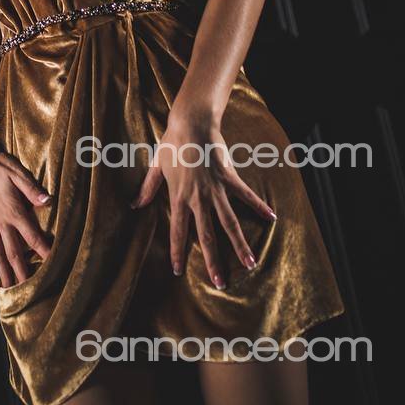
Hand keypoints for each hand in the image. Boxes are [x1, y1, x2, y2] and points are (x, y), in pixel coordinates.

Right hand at [0, 133, 52, 287]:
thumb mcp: (17, 174)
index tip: (53, 263)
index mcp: (13, 211)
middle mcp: (1, 221)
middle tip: (29, 290)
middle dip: (22, 272)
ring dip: (4, 273)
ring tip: (8, 290)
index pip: (31, 236)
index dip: (43, 251)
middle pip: (13, 252)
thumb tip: (47, 201)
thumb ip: (32, 190)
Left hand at [130, 115, 276, 288]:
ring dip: (239, 245)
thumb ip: (148, 188)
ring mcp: (215, 188)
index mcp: (179, 196)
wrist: (191, 122)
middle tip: (220, 283)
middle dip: (213, 261)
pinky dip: (258, 206)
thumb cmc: (172, 143)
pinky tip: (271, 218)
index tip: (178, 271)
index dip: (177, 252)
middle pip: (207, 235)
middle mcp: (198, 198)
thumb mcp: (156, 166)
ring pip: (229, 222)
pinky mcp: (229, 177)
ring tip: (249, 263)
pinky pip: (246, 195)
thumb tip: (134, 205)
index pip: (178, 231)